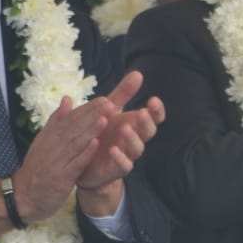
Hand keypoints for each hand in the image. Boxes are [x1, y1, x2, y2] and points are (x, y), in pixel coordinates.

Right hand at [12, 94, 108, 221]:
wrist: (23, 196)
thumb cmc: (38, 169)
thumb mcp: (44, 141)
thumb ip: (57, 121)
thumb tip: (67, 99)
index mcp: (50, 136)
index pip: (70, 119)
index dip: (87, 109)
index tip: (104, 99)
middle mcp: (52, 146)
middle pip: (74, 127)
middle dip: (92, 115)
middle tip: (109, 103)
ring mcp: (56, 161)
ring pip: (75, 143)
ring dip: (90, 130)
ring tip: (105, 118)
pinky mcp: (60, 177)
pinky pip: (74, 164)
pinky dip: (84, 153)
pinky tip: (96, 144)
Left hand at [76, 70, 164, 191]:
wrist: (86, 162)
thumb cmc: (102, 132)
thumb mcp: (110, 110)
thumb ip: (124, 93)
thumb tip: (138, 73)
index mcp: (136, 124)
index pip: (154, 117)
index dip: (156, 110)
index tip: (153, 99)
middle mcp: (135, 139)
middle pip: (149, 131)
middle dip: (147, 122)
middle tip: (141, 112)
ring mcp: (128, 154)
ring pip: (138, 148)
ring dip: (133, 138)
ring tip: (125, 128)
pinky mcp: (117, 168)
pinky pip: (124, 165)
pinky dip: (120, 158)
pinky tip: (113, 149)